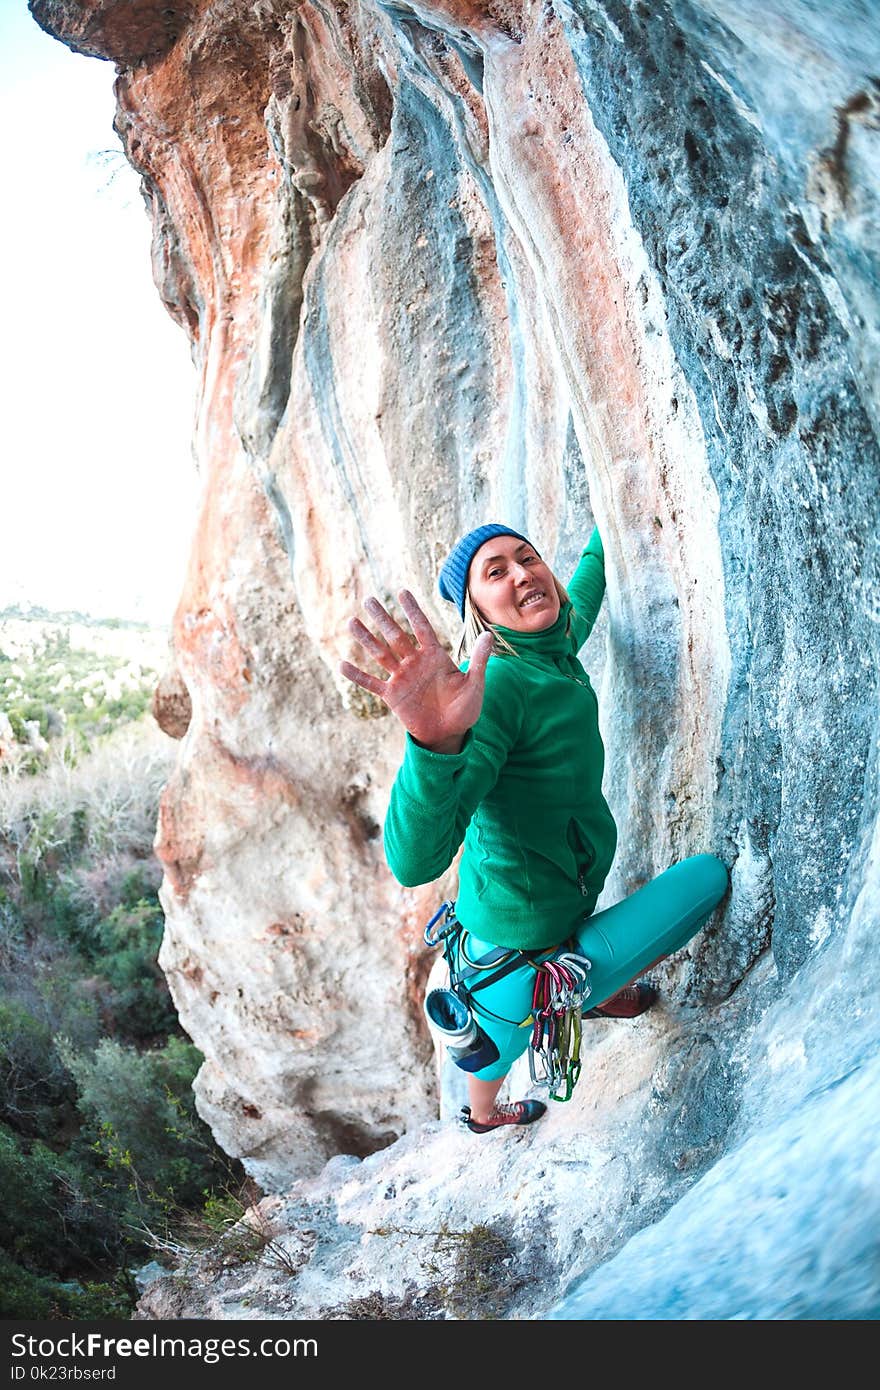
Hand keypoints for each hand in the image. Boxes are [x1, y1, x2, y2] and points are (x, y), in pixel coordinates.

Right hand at [339, 590, 493, 752]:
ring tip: (351, 622)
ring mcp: (401, 678)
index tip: (402, 592)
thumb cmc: (464, 709)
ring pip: (380, 654)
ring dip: (366, 639)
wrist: (449, 734)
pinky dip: (357, 675)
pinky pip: (372, 683)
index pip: (422, 628)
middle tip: (369, 600)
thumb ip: (479, 660)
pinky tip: (342, 664)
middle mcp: (415, 663)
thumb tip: (489, 634)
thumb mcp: (474, 684)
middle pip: (396, 636)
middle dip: (383, 618)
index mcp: (435, 656)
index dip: (413, 610)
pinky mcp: (392, 696)